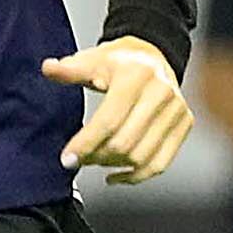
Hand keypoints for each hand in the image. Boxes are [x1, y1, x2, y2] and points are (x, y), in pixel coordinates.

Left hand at [42, 35, 191, 181]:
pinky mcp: (185, 124)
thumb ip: (70, 69)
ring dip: (113, 166)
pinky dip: (136, 176)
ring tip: (95, 160)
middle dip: (96, 156)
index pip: (109, 120)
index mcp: (137, 76)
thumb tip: (48, 68)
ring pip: (141, 157)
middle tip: (79, 158)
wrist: (154, 56)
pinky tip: (116, 175)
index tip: (67, 159)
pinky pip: (160, 163)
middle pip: (124, 143)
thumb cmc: (120, 62)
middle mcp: (162, 93)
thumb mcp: (93, 59)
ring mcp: (177, 111)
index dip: (85, 144)